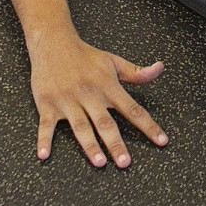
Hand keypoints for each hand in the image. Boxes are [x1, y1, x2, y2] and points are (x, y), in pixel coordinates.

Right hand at [30, 31, 167, 168]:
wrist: (53, 43)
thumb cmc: (86, 56)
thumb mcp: (113, 61)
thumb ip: (136, 72)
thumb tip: (159, 68)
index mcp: (107, 86)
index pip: (132, 108)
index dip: (148, 126)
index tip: (161, 141)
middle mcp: (89, 94)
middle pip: (105, 122)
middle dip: (115, 143)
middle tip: (125, 163)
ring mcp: (67, 100)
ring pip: (80, 126)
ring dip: (89, 145)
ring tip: (99, 162)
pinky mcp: (47, 104)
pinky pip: (45, 125)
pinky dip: (43, 140)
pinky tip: (44, 155)